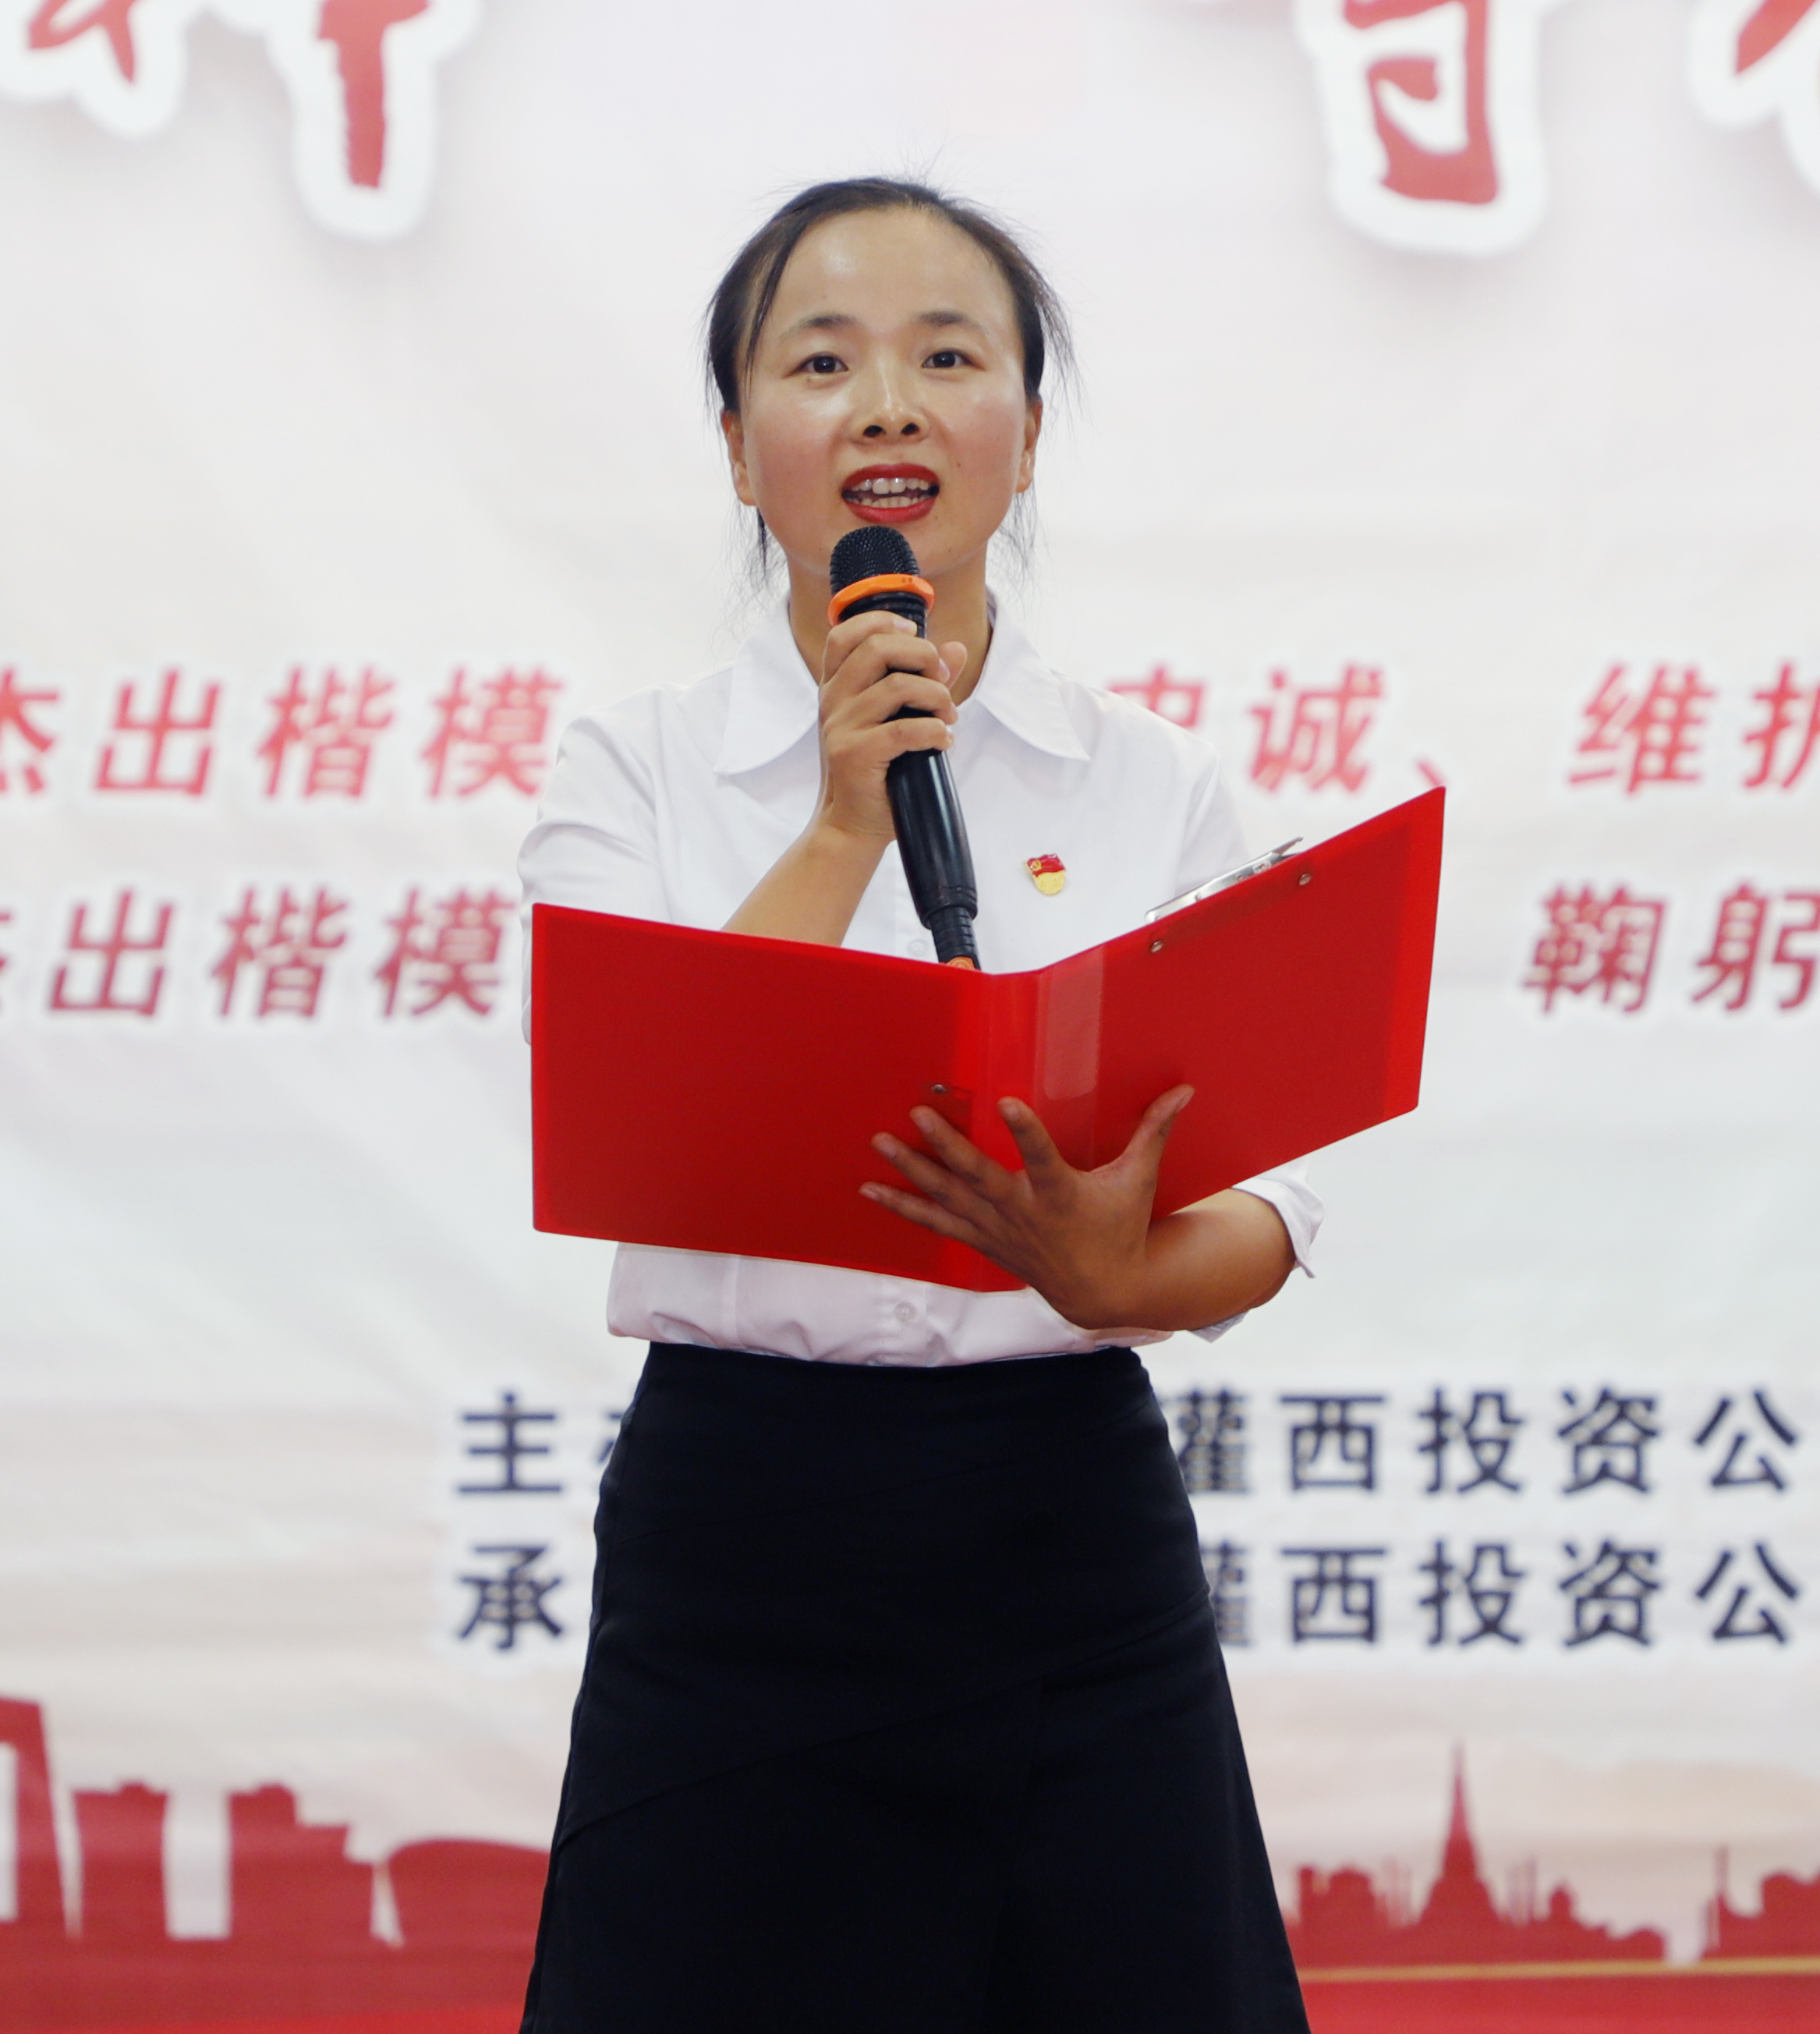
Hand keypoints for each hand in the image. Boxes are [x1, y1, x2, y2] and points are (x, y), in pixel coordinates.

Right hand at [816, 611, 970, 842]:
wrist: (851, 824)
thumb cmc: (875, 772)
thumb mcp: (894, 720)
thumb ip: (923, 681)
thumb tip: (955, 649)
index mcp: (836, 687)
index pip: (845, 634)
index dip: (882, 622)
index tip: (914, 633)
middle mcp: (833, 701)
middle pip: (876, 648)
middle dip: (922, 654)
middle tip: (943, 678)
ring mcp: (840, 727)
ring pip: (896, 686)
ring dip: (937, 696)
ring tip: (948, 716)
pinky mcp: (854, 754)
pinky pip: (904, 730)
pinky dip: (934, 731)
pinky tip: (943, 741)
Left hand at [862, 1086, 1195, 1329]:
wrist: (1099, 1291)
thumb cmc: (1120, 1226)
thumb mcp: (1138, 1180)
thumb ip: (1154, 1131)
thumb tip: (1185, 1089)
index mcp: (1061, 1194)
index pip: (1043, 1159)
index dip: (1026, 1133)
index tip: (1008, 1104)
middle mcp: (1023, 1213)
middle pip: (979, 1176)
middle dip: (947, 1146)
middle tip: (918, 1113)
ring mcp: (997, 1229)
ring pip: (948, 1197)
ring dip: (912, 1171)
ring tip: (880, 1143)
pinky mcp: (981, 1240)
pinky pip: (935, 1223)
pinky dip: (904, 1206)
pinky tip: (871, 1189)